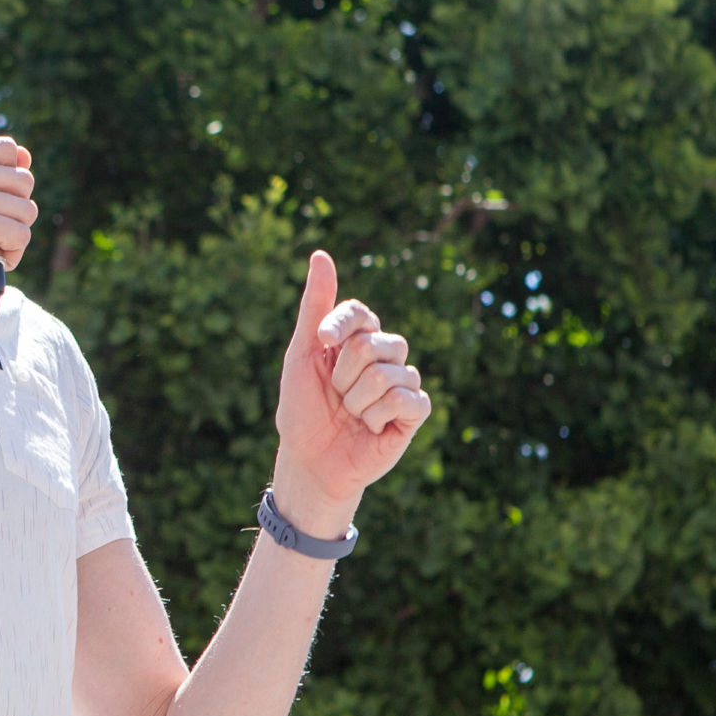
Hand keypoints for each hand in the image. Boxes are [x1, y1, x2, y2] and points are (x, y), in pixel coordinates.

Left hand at [268, 251, 431, 537]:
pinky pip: (407, 399)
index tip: (320, 344)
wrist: (308, 460)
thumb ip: (315, 307)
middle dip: (342, 375)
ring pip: (386, 375)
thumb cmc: (302, 409)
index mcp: (358, 339)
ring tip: (351, 415)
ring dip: (356, 401)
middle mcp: (385, 356)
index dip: (338, 326)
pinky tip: (370, 427)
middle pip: (372, 344)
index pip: (360, 313)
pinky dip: (378, 416)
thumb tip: (320, 254)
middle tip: (336, 396)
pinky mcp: (414, 413)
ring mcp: (402, 383)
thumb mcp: (301, 354)